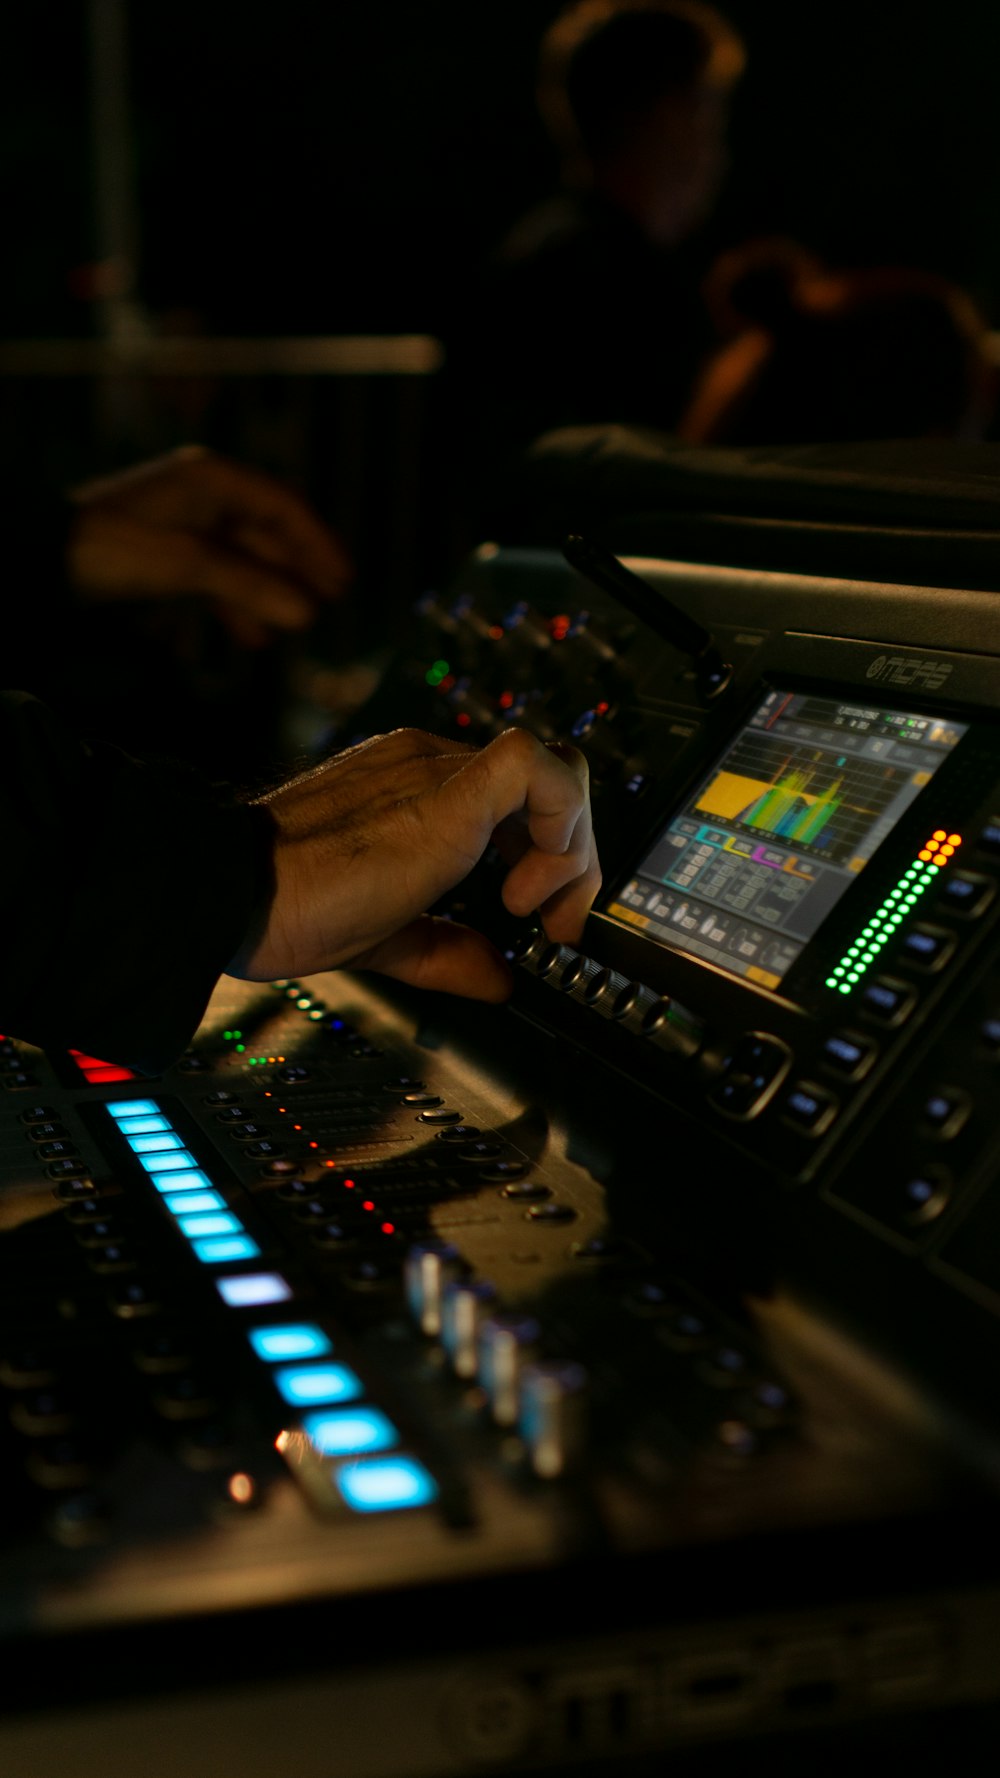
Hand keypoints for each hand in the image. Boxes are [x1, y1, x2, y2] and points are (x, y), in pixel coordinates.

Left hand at [66, 445, 351, 646]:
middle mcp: (202, 494)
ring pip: (242, 557)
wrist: (40, 557)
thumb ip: (247, 587)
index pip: (282, 506)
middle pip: (265, 533)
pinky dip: (236, 602)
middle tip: (327, 607)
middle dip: (295, 573)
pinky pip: (216, 573)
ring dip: (267, 593)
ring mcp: (184, 521)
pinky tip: (249, 635)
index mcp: (211, 480)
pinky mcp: (166, 549)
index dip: (317, 543)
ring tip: (291, 629)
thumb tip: (307, 613)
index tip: (342, 580)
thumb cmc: (107, 547)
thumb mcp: (184, 564)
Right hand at [228, 726, 600, 998]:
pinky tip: (525, 888)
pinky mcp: (445, 790)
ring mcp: (438, 769)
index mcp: (414, 790)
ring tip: (534, 911)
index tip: (536, 921)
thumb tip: (498, 979)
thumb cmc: (278, 905)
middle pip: (548, 779)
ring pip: (556, 765)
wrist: (228, 892)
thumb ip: (447, 949)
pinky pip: (537, 766)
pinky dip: (557, 825)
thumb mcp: (386, 937)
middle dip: (571, 856)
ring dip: (569, 846)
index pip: (515, 797)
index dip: (544, 857)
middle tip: (554, 925)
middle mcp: (430, 766)